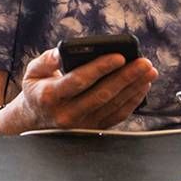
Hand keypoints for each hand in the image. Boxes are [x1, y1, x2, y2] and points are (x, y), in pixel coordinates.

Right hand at [2, 48, 156, 131]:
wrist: (34, 121)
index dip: (100, 68)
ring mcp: (81, 125)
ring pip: (113, 105)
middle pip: (102, 94)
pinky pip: (117, 116)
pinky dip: (132, 102)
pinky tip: (142, 87)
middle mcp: (67, 114)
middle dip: (126, 77)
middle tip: (144, 63)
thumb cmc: (37, 90)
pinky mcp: (93, 130)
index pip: (79, 80)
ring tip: (149, 72)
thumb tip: (64, 50)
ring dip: (134, 88)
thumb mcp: (32, 72)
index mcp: (50, 96)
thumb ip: (48, 59)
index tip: (120, 56)